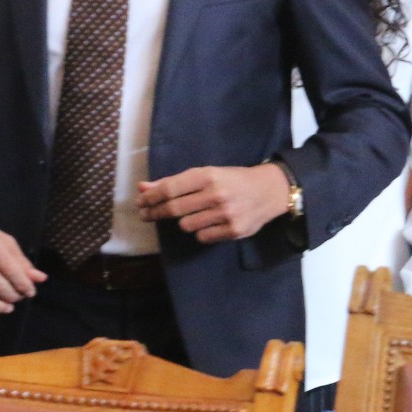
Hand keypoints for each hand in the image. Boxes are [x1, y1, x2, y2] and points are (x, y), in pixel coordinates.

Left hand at [137, 165, 291, 243]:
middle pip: (174, 209)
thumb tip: (142, 188)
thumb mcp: (207, 174)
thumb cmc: (234, 180)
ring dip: (184, 222)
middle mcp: (217, 194)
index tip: (141, 202)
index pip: (170, 189)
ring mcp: (226, 214)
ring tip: (194, 215)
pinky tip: (210, 223)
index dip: (150, 198)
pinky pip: (202, 237)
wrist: (271, 190)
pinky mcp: (234, 230)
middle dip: (155, 212)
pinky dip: (201, 232)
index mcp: (209, 175)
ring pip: (186, 225)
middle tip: (146, 214)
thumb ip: (175, 182)